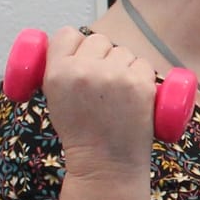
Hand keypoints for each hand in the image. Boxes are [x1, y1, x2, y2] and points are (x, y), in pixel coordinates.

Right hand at [40, 28, 161, 174]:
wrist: (105, 165)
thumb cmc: (82, 136)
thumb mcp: (56, 100)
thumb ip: (63, 71)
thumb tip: (77, 46)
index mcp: (58, 73)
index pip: (66, 34)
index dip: (75, 44)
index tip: (81, 56)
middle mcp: (84, 71)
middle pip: (98, 40)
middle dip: (102, 56)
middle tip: (102, 83)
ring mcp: (114, 76)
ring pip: (122, 51)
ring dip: (123, 65)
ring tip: (118, 95)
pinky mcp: (140, 84)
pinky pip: (143, 64)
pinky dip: (141, 76)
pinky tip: (134, 96)